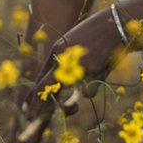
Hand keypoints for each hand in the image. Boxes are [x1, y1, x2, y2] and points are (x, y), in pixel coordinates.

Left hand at [14, 8, 127, 142]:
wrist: (115, 24)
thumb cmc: (98, 34)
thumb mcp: (78, 47)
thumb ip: (71, 64)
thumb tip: (77, 90)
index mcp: (57, 51)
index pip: (41, 76)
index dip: (34, 94)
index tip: (27, 107)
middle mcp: (62, 59)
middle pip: (45, 87)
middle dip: (37, 105)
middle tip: (29, 119)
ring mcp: (76, 66)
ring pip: (62, 94)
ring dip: (65, 107)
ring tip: (68, 111)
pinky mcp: (91, 71)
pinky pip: (87, 91)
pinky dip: (90, 90)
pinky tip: (95, 80)